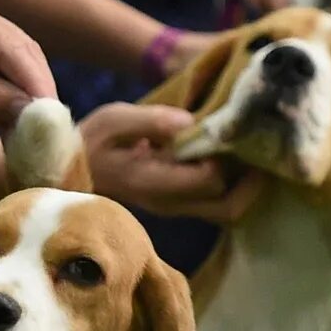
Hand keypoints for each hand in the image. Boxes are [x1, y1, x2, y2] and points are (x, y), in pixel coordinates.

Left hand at [0, 0, 53, 126]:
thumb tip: (31, 110)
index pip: (9, 45)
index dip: (35, 81)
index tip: (54, 115)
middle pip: (17, 52)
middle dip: (36, 91)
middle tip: (54, 130)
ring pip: (10, 65)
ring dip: (23, 100)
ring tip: (37, 137)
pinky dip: (4, 101)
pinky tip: (15, 130)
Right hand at [82, 103, 263, 222]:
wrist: (75, 169)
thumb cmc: (93, 141)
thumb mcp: (114, 119)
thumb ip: (151, 121)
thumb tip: (190, 124)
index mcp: (152, 183)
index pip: (207, 180)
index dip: (223, 155)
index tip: (224, 128)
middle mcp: (169, 204)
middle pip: (228, 205)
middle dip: (247, 176)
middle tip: (255, 144)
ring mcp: (177, 208)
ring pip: (228, 211)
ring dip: (247, 185)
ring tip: (252, 152)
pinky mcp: (181, 205)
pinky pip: (219, 204)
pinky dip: (236, 185)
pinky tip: (235, 158)